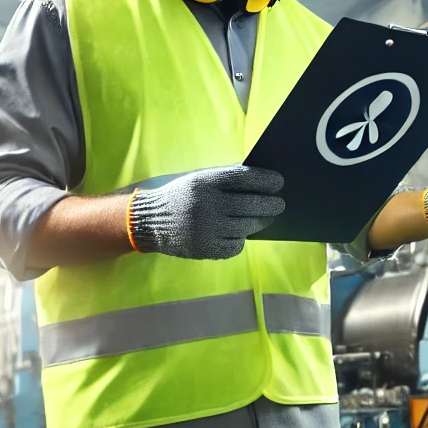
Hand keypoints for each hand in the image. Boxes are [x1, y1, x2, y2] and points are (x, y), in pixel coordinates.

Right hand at [128, 165, 284, 258]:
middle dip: (271, 205)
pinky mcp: (205, 249)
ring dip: (259, 222)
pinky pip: (236, 245)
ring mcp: (205, 229)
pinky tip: (238, 233)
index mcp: (204, 183)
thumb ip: (226, 179)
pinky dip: (240, 239)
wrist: (147, 222)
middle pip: (252, 205)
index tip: (279, 182)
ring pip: (247, 227)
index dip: (265, 180)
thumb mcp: (198, 180)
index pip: (244, 178)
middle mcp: (206, 205)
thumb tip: (264, 180)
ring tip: (264, 218)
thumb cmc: (182, 197)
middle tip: (280, 204)